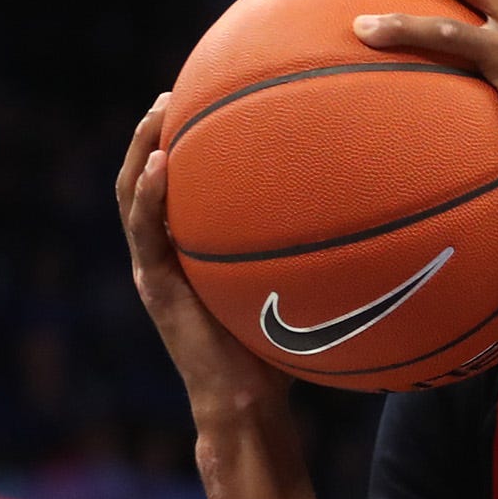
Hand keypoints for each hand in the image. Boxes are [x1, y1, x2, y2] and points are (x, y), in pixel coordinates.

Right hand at [115, 95, 291, 420]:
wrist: (247, 403)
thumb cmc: (277, 355)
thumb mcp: (292, 290)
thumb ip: (307, 255)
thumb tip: (366, 221)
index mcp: (188, 253)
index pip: (174, 189)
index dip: (176, 146)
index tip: (196, 103)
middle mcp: (165, 256)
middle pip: (144, 181)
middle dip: (152, 134)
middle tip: (169, 95)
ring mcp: (155, 271)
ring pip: (132, 198)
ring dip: (141, 151)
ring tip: (158, 112)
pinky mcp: (156, 288)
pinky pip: (146, 234)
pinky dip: (150, 198)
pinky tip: (162, 166)